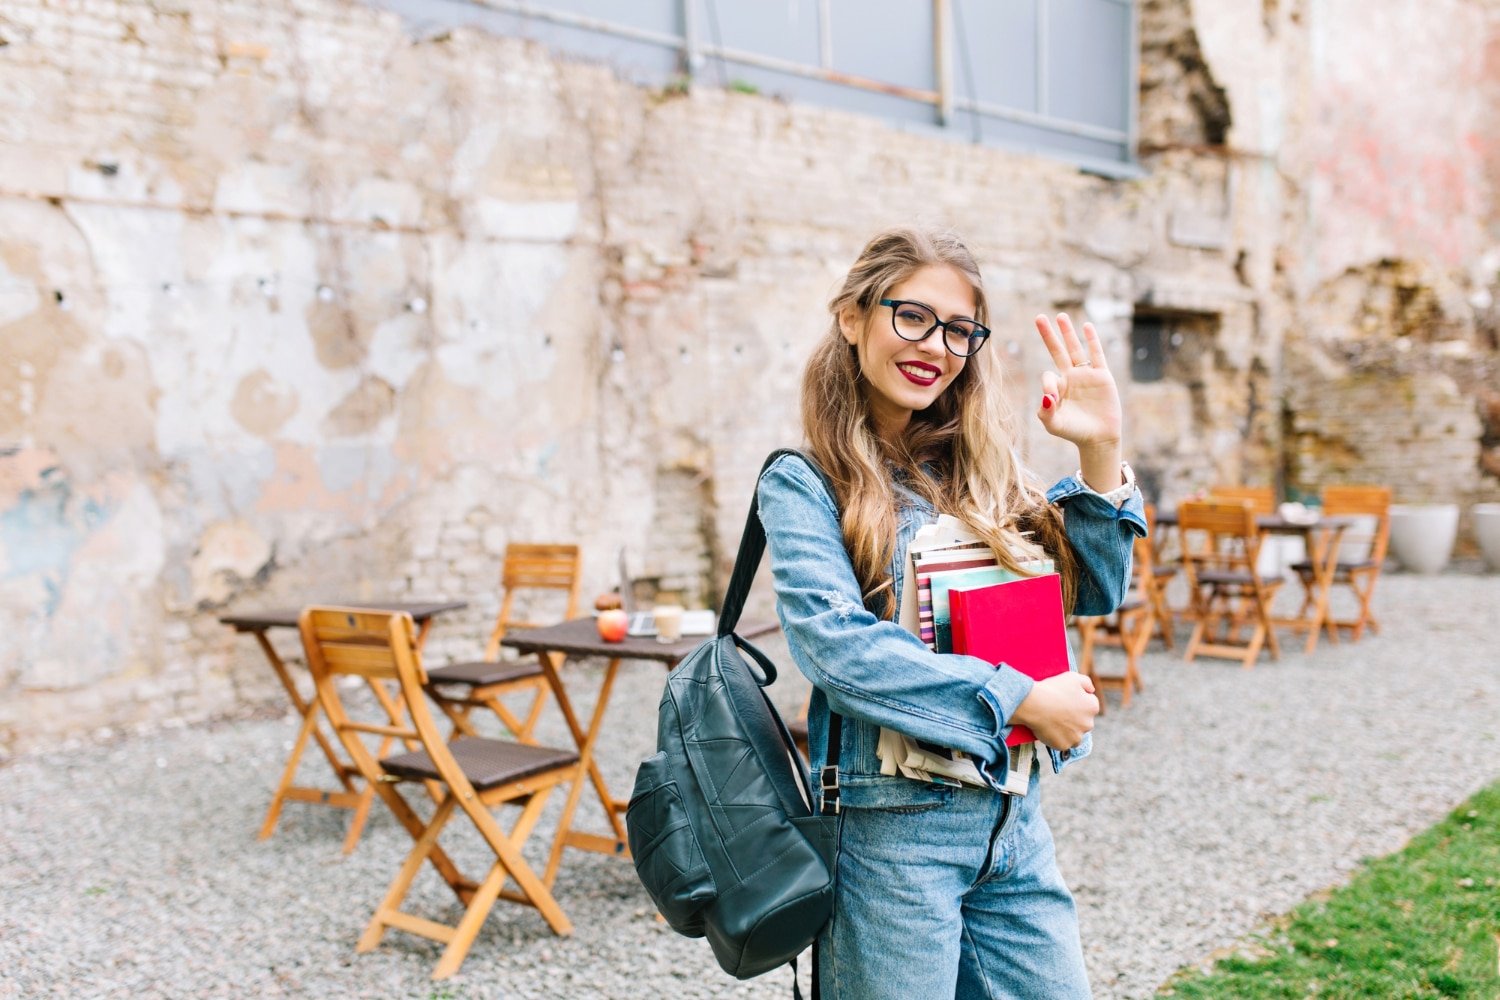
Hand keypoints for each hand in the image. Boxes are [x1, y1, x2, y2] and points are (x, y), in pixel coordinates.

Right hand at [1010, 672, 1098, 750]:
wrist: (1034, 704)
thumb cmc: (1052, 689)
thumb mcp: (1072, 677)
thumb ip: (1086, 682)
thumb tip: (1092, 690)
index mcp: (1092, 707)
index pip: (1089, 705)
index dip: (1077, 702)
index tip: (1066, 700)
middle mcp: (1088, 724)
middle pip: (1083, 722)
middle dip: (1075, 718)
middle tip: (1059, 711)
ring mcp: (1076, 737)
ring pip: (1075, 735)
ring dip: (1068, 731)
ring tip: (1054, 722)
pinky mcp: (1064, 745)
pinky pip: (1062, 743)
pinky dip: (1057, 739)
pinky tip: (1049, 729)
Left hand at [1034, 313, 1122, 451]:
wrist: (1098, 438)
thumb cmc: (1073, 432)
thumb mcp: (1053, 425)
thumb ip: (1045, 412)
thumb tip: (1046, 396)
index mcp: (1057, 387)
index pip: (1048, 375)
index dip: (1048, 384)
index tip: (1052, 398)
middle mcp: (1070, 377)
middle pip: (1057, 351)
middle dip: (1048, 335)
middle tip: (1038, 317)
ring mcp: (1086, 375)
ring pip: (1075, 349)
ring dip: (1067, 332)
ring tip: (1060, 316)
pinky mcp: (1102, 376)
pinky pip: (1096, 354)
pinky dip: (1092, 340)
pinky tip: (1087, 326)